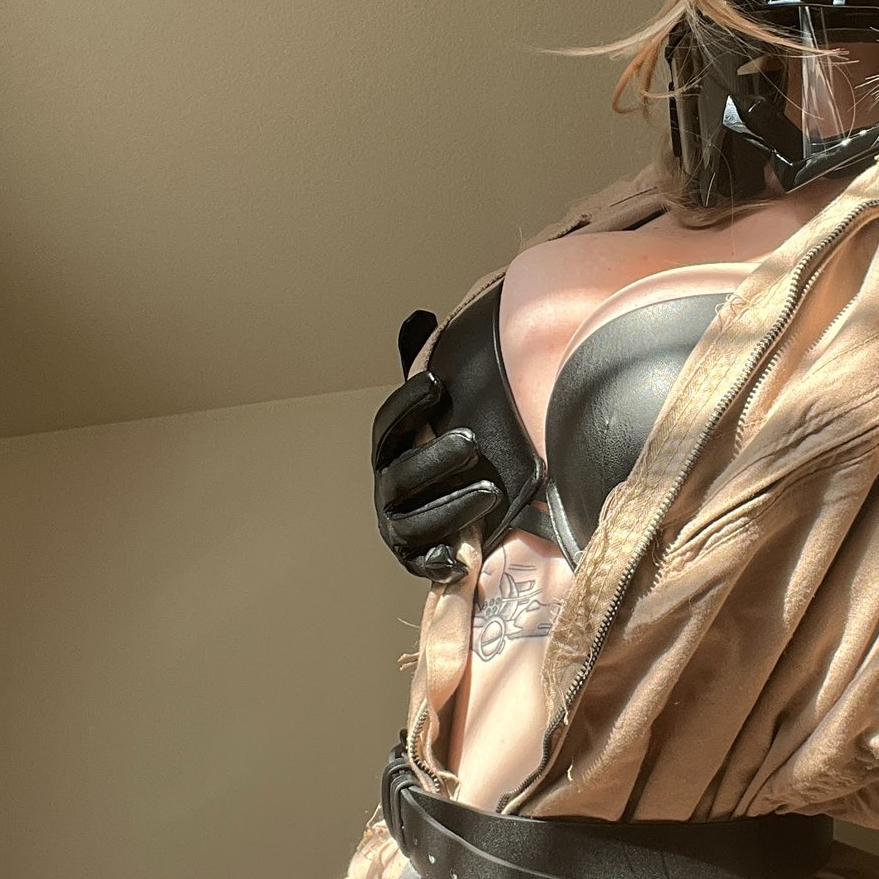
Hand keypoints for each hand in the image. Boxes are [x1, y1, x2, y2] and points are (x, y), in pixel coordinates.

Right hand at [372, 313, 501, 583]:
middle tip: (473, 441)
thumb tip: (418, 315)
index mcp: (388, 452)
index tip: (436, 383)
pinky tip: (461, 556)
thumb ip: (424, 367)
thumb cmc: (444, 455)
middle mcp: (386, 489)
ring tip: (492, 492)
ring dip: (453, 507)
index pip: (387, 425)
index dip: (407, 404)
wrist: (448, 516)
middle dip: (435, 459)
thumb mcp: (437, 413)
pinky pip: (425, 563)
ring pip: (419, 520)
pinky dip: (440, 561)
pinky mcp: (418, 559)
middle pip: (403, 475)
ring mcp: (399, 527)